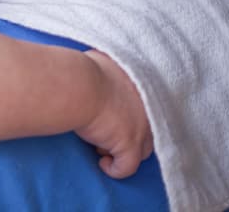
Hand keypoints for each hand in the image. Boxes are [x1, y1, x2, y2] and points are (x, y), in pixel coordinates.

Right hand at [76, 50, 153, 178]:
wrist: (79, 85)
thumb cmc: (82, 69)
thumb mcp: (101, 60)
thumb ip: (109, 65)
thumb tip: (99, 62)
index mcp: (142, 85)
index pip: (146, 105)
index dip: (130, 114)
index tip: (114, 116)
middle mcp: (148, 107)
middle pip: (149, 129)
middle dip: (130, 134)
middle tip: (107, 132)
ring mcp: (141, 127)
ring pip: (142, 150)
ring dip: (123, 150)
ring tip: (102, 147)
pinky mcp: (129, 145)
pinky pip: (127, 167)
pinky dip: (115, 169)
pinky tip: (103, 164)